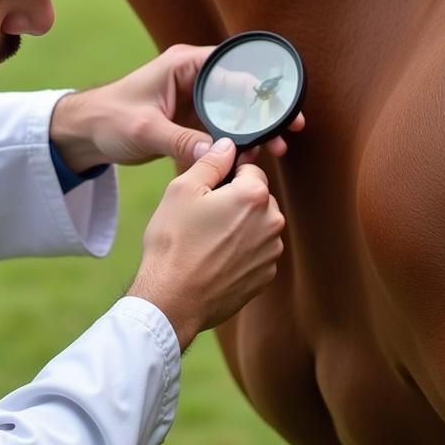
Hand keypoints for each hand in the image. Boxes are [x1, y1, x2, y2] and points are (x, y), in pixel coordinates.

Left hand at [50, 44, 304, 171]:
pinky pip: (222, 128)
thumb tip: (216, 154)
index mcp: (184, 65)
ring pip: (235, 111)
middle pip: (241, 90)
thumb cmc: (108, 118)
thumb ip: (180, 140)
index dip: (261, 86)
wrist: (84, 133)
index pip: (232, 68)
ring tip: (275, 150)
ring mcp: (193, 99)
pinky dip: (237, 141)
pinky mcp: (190, 120)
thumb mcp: (144, 129)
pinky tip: (252, 157)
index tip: (281, 107)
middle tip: (289, 131)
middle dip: (265, 111)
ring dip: (254, 129)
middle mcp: (193, 77)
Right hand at [126, 137, 285, 351]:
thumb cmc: (174, 243)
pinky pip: (256, 253)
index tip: (208, 190)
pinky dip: (240, 253)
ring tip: (207, 241)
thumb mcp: (182, 190)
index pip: (250, 169)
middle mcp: (272, 222)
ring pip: (257, 226)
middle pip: (257, 198)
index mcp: (254, 195)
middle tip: (203, 217)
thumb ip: (211, 162)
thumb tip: (228, 145)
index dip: (226, 176)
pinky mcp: (265, 277)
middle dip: (235, 202)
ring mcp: (271, 253)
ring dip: (239, 228)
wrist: (172, 299)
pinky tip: (215, 260)